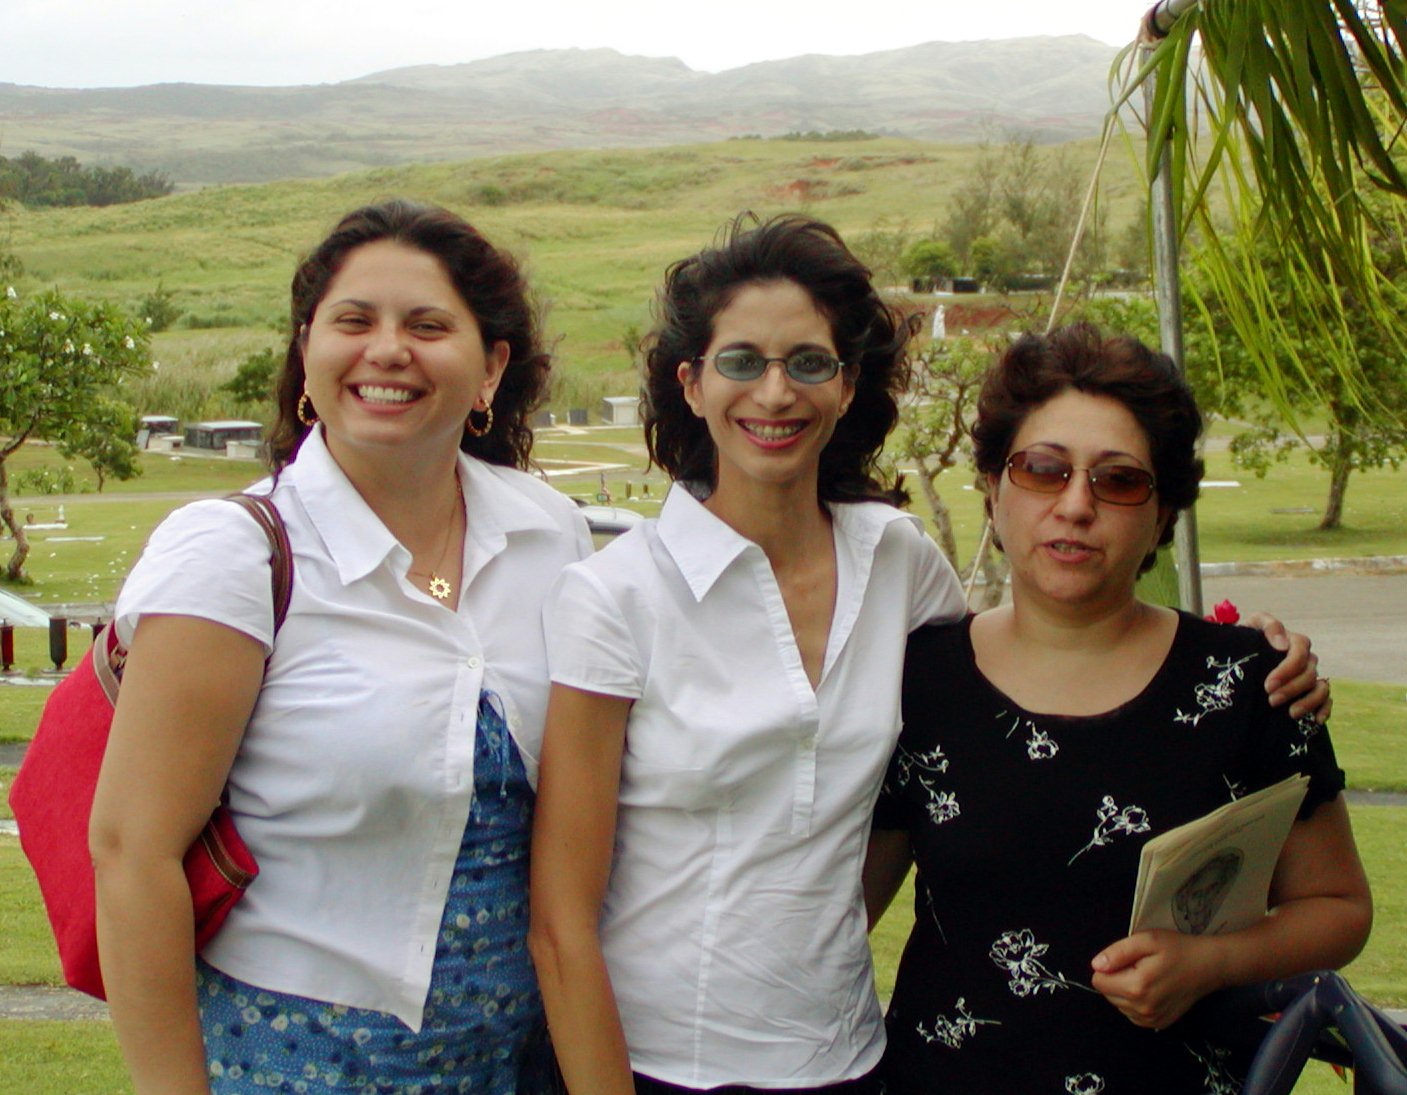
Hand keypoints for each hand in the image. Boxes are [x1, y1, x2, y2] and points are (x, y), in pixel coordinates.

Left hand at [1090, 931, 1223, 1030]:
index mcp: (1137, 987)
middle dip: (1117, 978)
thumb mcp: (1146, 939)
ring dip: (1126, 990)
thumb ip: (1117, 952)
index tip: (1128, 960)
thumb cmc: (1177, 949)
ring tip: (1148, 976)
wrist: (1208, 966)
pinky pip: (1131, 1013)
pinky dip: (1136, 1001)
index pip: (1098, 981)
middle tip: (1140, 966)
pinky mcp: (1158, 1024)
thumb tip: (1096, 965)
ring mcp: (1151, 1020)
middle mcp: (1142, 1009)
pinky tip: (1152, 989)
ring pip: (1118, 1004)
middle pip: (1107, 993)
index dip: (1109, 967)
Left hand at [1241, 611, 1330, 721]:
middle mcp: (1306, 658)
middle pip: (1308, 674)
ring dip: (1309, 702)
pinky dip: (1324, 709)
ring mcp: (1310, 675)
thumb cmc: (1247, 638)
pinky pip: (1326, 699)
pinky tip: (1316, 720)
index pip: (1300, 653)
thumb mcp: (1253, 625)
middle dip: (1292, 689)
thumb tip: (1283, 645)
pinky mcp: (1312, 690)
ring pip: (1320, 688)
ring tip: (1291, 713)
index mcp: (1294, 642)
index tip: (1268, 685)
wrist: (1242, 654)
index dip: (1287, 670)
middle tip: (1271, 700)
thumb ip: (1269, 626)